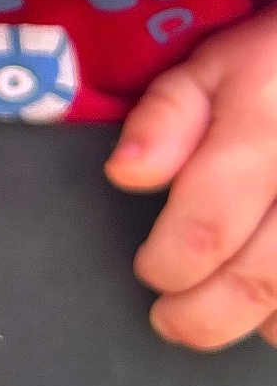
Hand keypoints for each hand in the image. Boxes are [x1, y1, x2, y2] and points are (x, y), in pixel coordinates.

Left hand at [106, 6, 276, 350]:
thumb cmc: (271, 65)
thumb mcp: (210, 66)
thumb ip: (165, 118)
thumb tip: (123, 174)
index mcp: (263, 133)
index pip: (208, 224)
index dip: (168, 262)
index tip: (148, 271)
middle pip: (258, 279)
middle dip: (201, 314)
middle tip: (168, 320)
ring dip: (251, 321)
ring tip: (214, 312)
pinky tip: (268, 309)